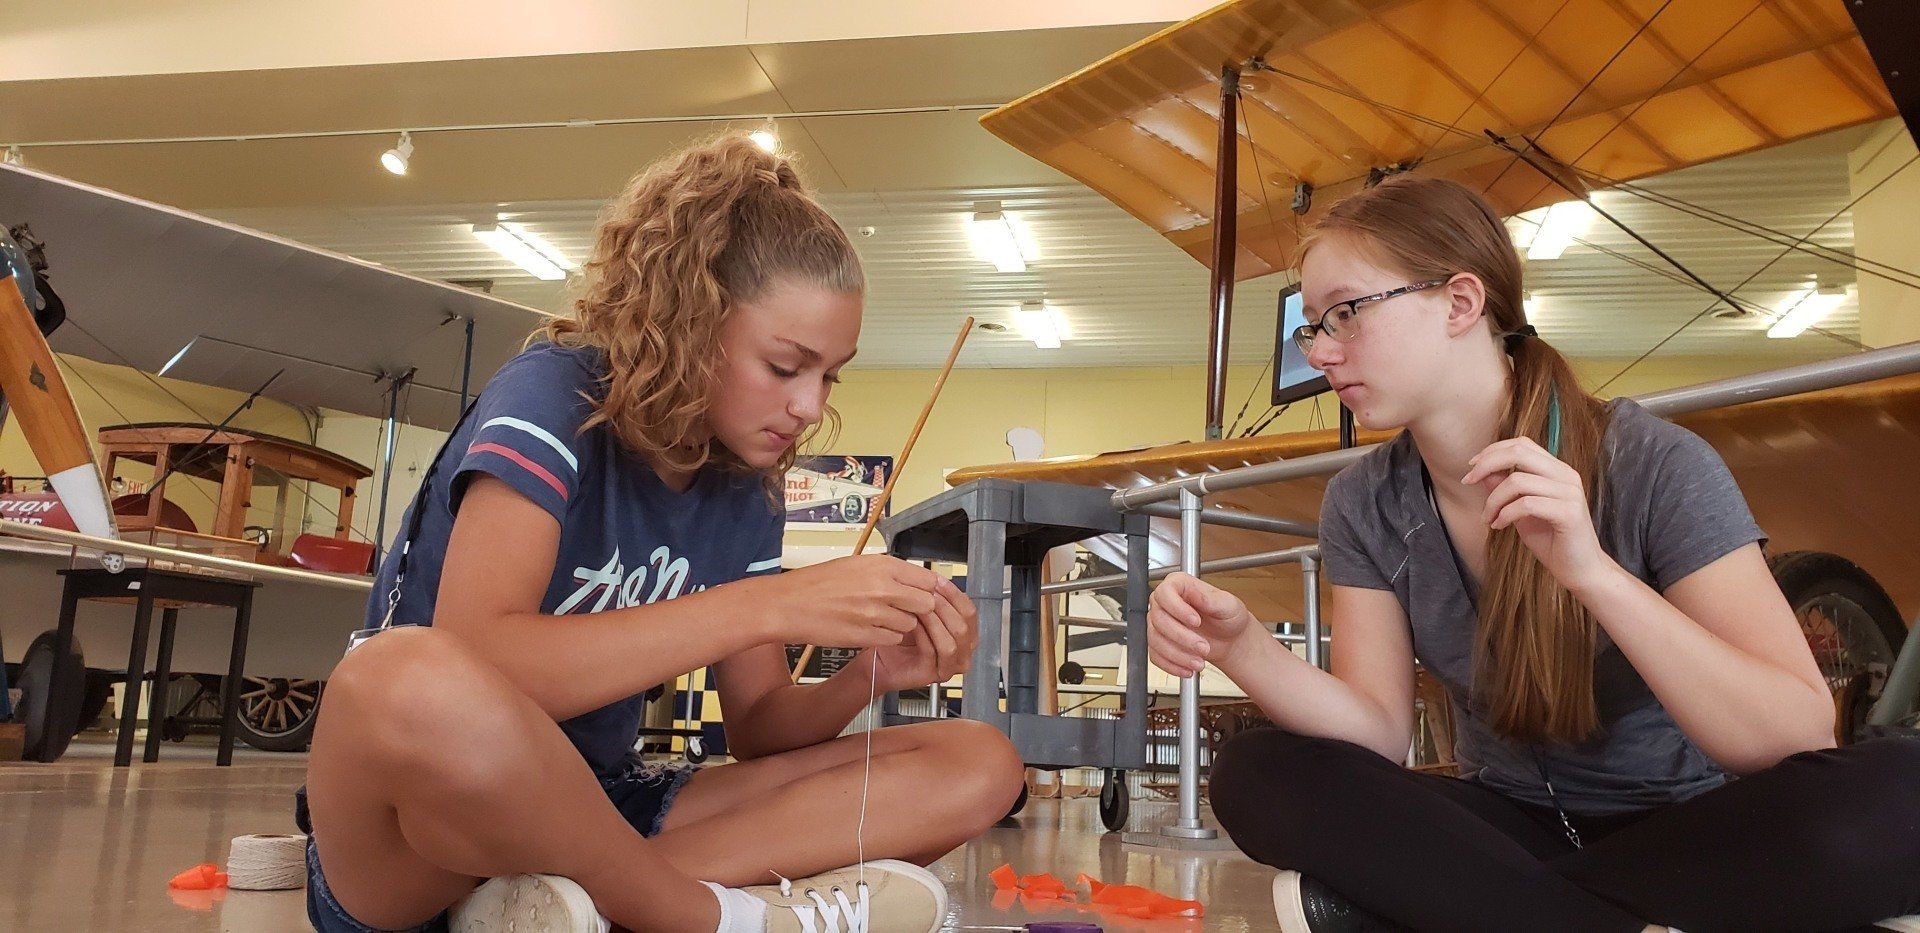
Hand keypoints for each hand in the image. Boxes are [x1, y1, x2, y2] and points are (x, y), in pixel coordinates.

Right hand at [766, 554, 942, 650]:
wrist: (788, 604)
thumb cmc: (817, 584)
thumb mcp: (855, 565)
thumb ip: (886, 572)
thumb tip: (913, 580)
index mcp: (881, 565)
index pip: (928, 579)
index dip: (926, 590)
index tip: (922, 595)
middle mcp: (882, 587)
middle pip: (925, 603)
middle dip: (918, 609)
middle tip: (903, 610)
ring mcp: (874, 613)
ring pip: (910, 624)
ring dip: (900, 624)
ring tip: (879, 618)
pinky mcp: (865, 635)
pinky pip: (892, 639)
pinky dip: (885, 637)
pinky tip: (869, 629)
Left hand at [870, 576, 976, 692]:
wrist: (878, 658)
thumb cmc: (899, 636)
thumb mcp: (920, 612)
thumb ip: (933, 599)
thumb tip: (938, 579)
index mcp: (964, 633)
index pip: (969, 612)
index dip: (955, 595)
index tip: (939, 581)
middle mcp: (962, 651)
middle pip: (964, 626)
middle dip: (945, 607)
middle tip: (926, 594)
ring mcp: (950, 665)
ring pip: (952, 641)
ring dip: (935, 621)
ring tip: (918, 607)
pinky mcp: (935, 674)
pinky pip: (934, 651)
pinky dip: (923, 635)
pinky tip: (911, 623)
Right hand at [1149, 572, 1255, 677]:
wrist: (1230, 639)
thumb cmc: (1228, 617)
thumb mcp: (1227, 604)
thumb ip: (1210, 598)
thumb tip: (1195, 593)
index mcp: (1179, 585)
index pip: (1165, 592)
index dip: (1177, 609)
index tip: (1196, 621)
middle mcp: (1165, 602)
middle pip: (1159, 619)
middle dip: (1182, 638)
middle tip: (1204, 647)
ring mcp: (1159, 623)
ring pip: (1155, 640)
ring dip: (1177, 655)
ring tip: (1199, 662)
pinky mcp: (1158, 643)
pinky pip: (1155, 656)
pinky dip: (1172, 665)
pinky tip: (1187, 669)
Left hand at [1462, 437, 1613, 591]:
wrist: (1579, 570)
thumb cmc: (1551, 540)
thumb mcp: (1520, 510)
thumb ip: (1505, 488)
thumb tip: (1481, 471)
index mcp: (1557, 470)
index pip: (1522, 444)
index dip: (1493, 451)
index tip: (1471, 467)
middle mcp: (1566, 475)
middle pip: (1519, 453)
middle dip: (1487, 464)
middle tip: (1467, 481)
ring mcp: (1570, 493)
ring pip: (1517, 481)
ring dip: (1493, 500)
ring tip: (1488, 518)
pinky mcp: (1569, 513)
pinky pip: (1526, 504)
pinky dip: (1505, 514)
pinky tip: (1499, 526)